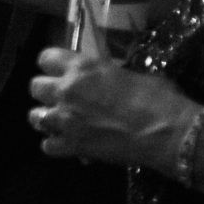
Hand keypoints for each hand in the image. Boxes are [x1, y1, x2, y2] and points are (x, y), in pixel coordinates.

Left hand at [29, 47, 197, 170]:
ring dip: (47, 117)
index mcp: (82, 68)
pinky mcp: (71, 146)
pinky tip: (70, 143)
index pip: (45, 57)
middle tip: (64, 97)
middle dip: (47, 91)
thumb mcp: (131, 75)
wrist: (169, 133)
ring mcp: (65, 120)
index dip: (52, 64)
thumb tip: (105, 79)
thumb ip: (107, 75)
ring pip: (34, 116)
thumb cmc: (159, 99)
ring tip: (62, 121)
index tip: (61, 70)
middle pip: (35, 87)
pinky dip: (56, 145)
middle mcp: (66, 91)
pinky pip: (47, 145)